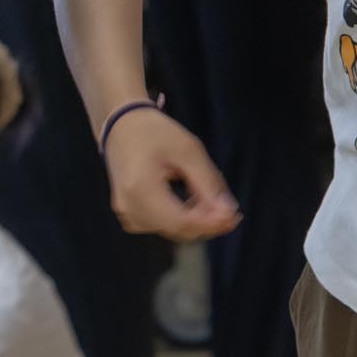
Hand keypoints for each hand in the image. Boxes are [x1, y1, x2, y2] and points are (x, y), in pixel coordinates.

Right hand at [102, 107, 239, 241]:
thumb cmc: (155, 132)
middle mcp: (129, 206)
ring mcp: (126, 212)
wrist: (122, 125)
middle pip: (177, 229)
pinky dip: (181, 219)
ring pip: (172, 230)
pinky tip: (192, 203)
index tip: (235, 216)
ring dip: (196, 221)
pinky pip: (162, 226)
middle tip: (230, 210)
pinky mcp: (130, 214)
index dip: (210, 223)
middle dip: (207, 222)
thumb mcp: (188, 150)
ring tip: (210, 200)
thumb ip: (208, 183)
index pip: (180, 221)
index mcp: (140, 187)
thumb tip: (228, 212)